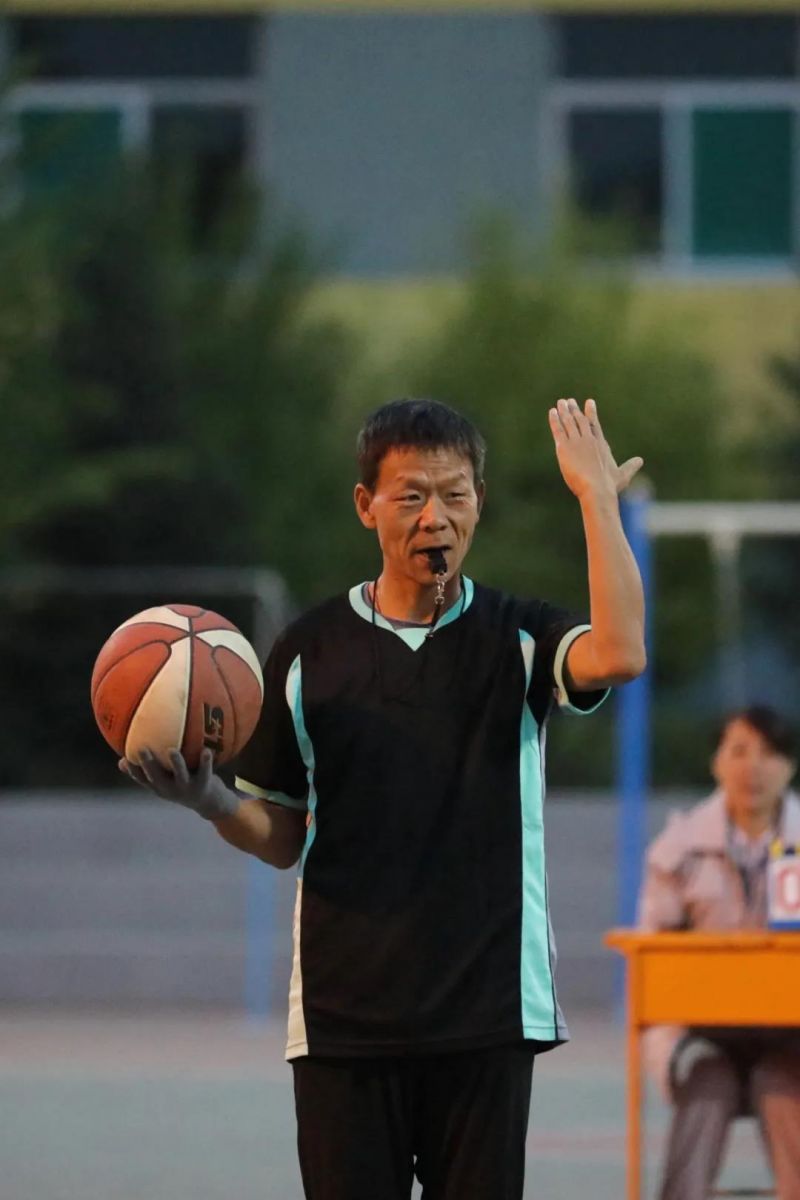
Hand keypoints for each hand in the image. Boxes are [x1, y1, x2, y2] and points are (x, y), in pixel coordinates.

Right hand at [119, 747, 239, 820]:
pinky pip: (205, 772)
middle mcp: (171, 789)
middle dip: (149, 764)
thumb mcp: (163, 782)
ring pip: (181, 776)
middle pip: (157, 778)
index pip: (142, 780)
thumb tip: (120, 761)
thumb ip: (146, 772)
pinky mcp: (204, 785)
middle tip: (142, 748)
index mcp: (160, 787)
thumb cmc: (183, 785)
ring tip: (172, 750)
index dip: (133, 771)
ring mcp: (187, 789)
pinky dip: (205, 762)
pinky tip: (206, 749)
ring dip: (176, 764)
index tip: (124, 758)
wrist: (210, 803)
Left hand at [548, 397, 642, 500]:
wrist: (597, 489)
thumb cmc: (610, 485)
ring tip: (560, 402)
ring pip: (569, 422)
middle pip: (580, 420)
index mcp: (601, 444)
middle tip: (569, 401)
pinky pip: (558, 430)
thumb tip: (640, 460)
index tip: (589, 402)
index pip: (595, 424)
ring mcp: (576, 442)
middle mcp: (589, 439)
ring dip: (564, 411)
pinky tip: (552, 412)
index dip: (591, 413)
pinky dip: (555, 420)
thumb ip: (631, 466)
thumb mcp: (623, 475)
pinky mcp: (564, 448)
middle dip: (575, 410)